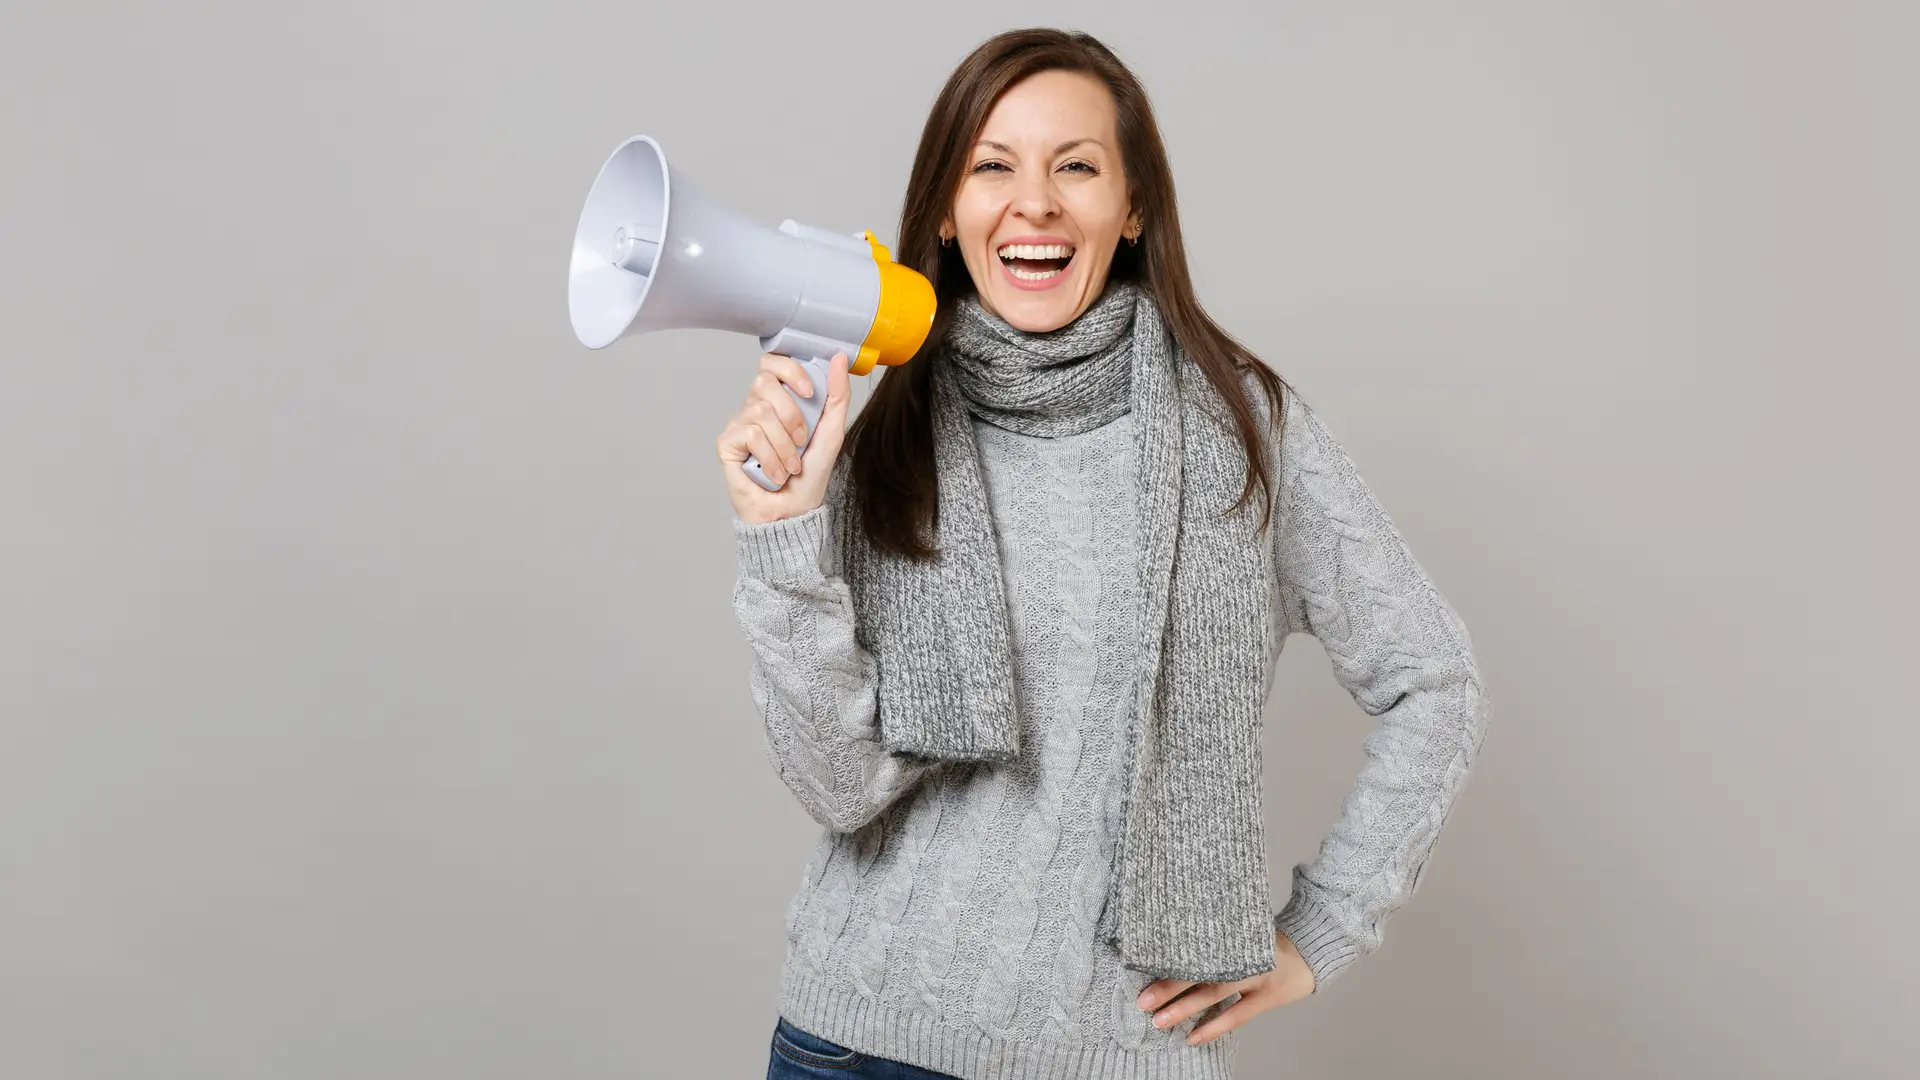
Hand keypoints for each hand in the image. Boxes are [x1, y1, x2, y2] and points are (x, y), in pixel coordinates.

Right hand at [717, 352, 850, 524]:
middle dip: (791, 414)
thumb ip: (837, 394)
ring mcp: (739, 424)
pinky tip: (774, 473)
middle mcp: (756, 406)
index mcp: (779, 398)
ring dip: (784, 445)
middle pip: (763, 382)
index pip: (772, 362)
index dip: (789, 370)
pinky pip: (749, 434)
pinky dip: (770, 457)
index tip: (809, 393)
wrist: (794, 510)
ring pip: (760, 412)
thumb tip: (837, 357)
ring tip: (791, 465)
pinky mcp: (727, 444)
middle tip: (802, 440)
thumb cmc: (811, 473)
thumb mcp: (832, 430)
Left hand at [1135, 929, 1315, 1045]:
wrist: (1309, 949)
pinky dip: (1214, 1027)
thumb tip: (1168, 939)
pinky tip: (1193, 1037)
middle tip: (1143, 999)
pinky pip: (1236, 1015)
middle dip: (1169, 985)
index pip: (1195, 941)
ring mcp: (1256, 975)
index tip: (1141, 959)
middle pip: (1200, 968)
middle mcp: (1242, 952)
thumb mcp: (1239, 928)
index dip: (1168, 952)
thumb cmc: (1263, 938)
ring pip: (1215, 993)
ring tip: (1160, 1021)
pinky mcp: (1266, 996)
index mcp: (1231, 932)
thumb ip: (1212, 933)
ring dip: (1185, 1008)